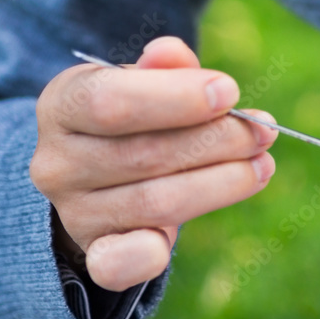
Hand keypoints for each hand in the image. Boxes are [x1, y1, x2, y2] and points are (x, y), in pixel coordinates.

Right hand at [30, 36, 277, 290]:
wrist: (93, 179)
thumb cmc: (132, 118)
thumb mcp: (141, 81)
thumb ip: (163, 69)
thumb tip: (172, 53)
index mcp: (62, 104)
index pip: (110, 102)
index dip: (176, 98)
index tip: (229, 92)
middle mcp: (56, 162)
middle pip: (144, 155)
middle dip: (216, 141)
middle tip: (263, 131)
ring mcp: (74, 213)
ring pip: (155, 203)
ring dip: (220, 183)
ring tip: (261, 165)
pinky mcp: (96, 254)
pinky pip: (120, 265)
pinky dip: (154, 254)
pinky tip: (188, 234)